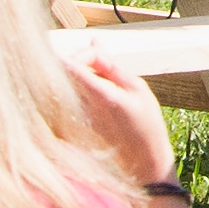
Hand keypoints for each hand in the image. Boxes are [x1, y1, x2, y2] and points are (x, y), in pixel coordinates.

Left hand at [61, 51, 178, 186]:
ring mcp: (74, 120)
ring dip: (75, 76)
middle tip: (96, 61)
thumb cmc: (146, 125)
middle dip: (76, 61)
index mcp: (102, 96)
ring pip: (62, 86)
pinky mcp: (71, 128)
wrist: (143, 165)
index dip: (79, 52)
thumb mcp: (138, 89)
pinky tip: (94, 98)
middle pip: (63, 74)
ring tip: (96, 80)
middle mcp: (82, 109)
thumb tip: (94, 42)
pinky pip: (65, 101)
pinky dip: (75, 92)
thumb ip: (112, 66)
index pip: (70, 65)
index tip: (94, 52)